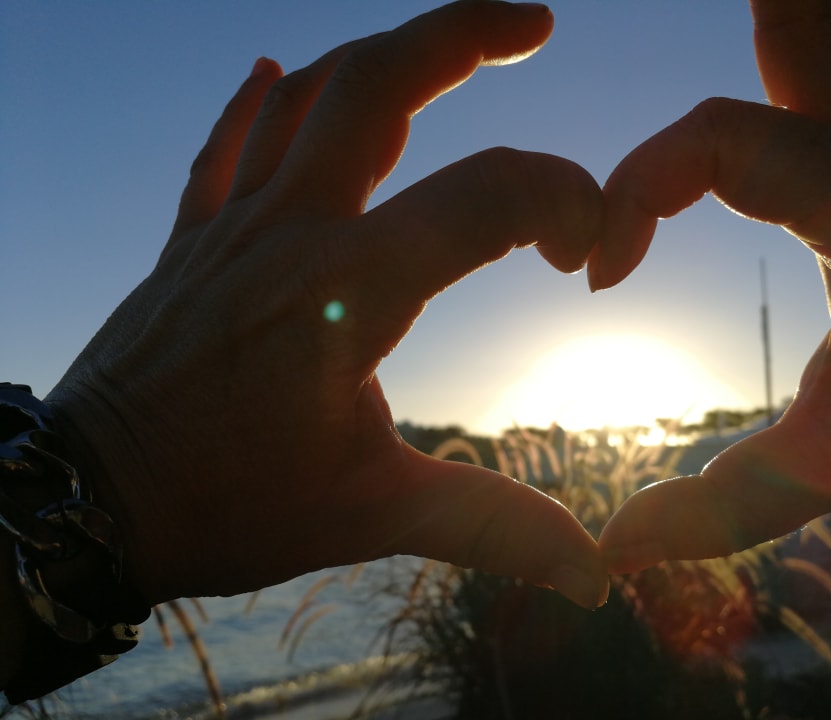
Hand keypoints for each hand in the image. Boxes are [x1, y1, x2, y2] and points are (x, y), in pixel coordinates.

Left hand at [45, 2, 607, 608]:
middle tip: (532, 21)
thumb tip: (590, 572)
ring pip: (307, 94)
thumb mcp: (368, 516)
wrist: (87, 504)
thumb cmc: (225, 506)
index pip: (483, 200)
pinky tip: (276, 70)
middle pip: (379, 83)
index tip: (586, 253)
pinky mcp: (193, 239)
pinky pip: (225, 143)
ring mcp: (232, 225)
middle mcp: (288, 232)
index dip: (562, 202)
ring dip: (380, 55)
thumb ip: (489, 526)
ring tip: (442, 47)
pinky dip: (258, 100)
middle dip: (465, 34)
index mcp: (345, 292)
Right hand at [595, 0, 830, 570]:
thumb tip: (615, 550)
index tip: (597, 275)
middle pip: (804, 27)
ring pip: (822, 39)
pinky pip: (817, 88)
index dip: (634, 189)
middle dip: (766, 4)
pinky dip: (794, 48)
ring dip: (784, 11)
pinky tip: (783, 28)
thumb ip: (722, 507)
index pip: (717, 138)